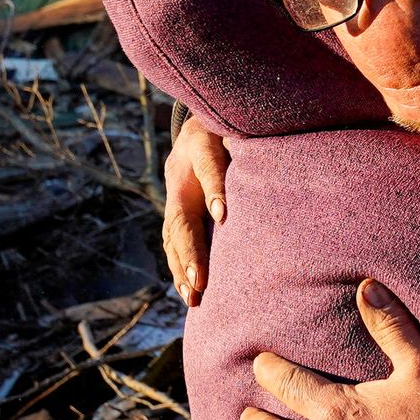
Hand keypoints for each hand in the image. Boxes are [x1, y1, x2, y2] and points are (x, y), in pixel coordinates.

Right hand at [162, 115, 229, 299]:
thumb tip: (247, 181)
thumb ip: (246, 145)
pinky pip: (174, 241)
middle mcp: (180, 176)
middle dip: (189, 251)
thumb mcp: (238, 127)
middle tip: (200, 282)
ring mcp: (174, 195)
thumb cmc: (230, 126)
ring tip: (192, 295)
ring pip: (172, 235)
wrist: (202, 124)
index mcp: (198, 146)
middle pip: (181, 217)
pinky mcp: (177, 211)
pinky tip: (189, 289)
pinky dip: (180, 266)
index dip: (215, 188)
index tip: (223, 215)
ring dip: (180, 267)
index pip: (208, 165)